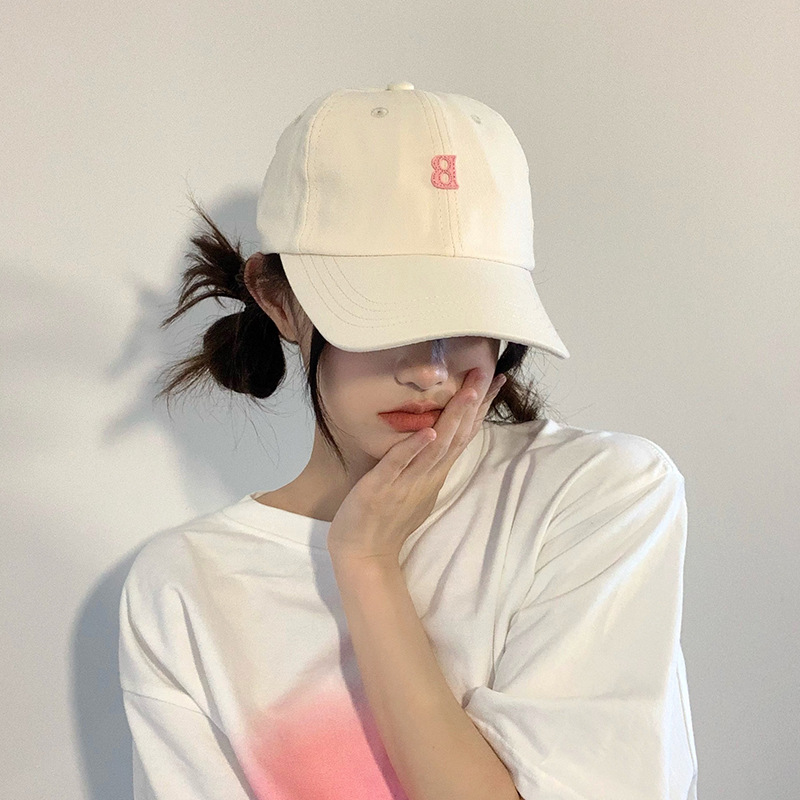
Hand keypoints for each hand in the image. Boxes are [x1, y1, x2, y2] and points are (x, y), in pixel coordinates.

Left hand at [326, 367, 506, 567]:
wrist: (363, 555)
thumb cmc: (385, 520)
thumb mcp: (414, 487)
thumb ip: (427, 463)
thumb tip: (438, 436)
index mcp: (433, 473)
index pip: (463, 435)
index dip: (480, 408)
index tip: (495, 381)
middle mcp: (426, 476)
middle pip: (456, 436)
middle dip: (473, 404)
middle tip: (488, 374)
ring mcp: (406, 482)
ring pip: (435, 447)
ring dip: (453, 419)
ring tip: (468, 393)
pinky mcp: (381, 489)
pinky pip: (399, 465)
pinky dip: (414, 447)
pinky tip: (429, 431)